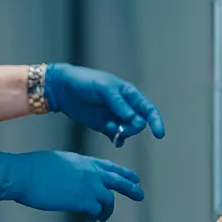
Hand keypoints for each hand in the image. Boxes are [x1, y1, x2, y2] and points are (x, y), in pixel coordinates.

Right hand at [0, 150, 143, 220]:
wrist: (25, 174)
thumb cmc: (34, 167)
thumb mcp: (59, 161)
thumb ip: (73, 169)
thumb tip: (75, 178)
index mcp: (85, 161)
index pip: (110, 167)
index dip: (123, 173)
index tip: (133, 177)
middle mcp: (92, 172)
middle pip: (119, 181)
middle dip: (131, 188)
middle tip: (140, 194)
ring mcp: (89, 186)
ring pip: (109, 200)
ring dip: (108, 210)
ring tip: (104, 216)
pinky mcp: (82, 201)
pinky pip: (96, 211)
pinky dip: (95, 216)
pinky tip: (90, 219)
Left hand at [44, 64, 164, 145]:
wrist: (62, 88)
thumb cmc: (85, 81)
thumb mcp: (103, 88)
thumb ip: (119, 103)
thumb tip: (134, 118)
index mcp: (129, 94)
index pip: (148, 109)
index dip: (156, 122)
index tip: (159, 135)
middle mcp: (125, 106)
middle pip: (140, 123)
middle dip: (133, 128)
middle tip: (119, 127)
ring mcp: (115, 117)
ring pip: (128, 131)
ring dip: (123, 132)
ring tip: (108, 127)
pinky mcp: (104, 126)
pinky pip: (117, 136)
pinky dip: (118, 140)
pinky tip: (114, 140)